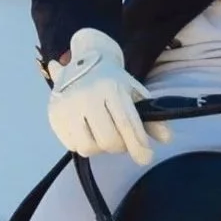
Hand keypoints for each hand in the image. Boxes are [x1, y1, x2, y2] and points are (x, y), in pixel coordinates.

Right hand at [46, 29, 171, 162]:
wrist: (83, 62)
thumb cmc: (114, 81)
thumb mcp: (135, 93)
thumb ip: (151, 116)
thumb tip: (166, 139)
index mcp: (111, 88)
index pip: (126, 123)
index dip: (138, 145)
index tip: (146, 158)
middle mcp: (86, 96)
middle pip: (108, 140)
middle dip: (120, 146)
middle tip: (122, 141)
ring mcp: (67, 106)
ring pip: (89, 147)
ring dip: (101, 148)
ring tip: (104, 136)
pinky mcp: (53, 115)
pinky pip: (72, 146)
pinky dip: (84, 145)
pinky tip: (88, 132)